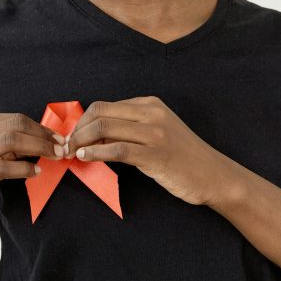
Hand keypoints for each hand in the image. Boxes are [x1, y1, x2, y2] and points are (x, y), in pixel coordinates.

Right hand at [0, 113, 64, 228]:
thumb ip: (3, 144)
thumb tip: (40, 140)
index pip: (14, 118)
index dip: (40, 127)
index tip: (58, 137)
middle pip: (15, 126)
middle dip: (43, 136)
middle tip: (62, 147)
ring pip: (11, 142)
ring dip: (39, 148)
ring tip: (54, 157)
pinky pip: (4, 168)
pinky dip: (25, 168)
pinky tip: (35, 172)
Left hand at [63, 96, 242, 207]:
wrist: (214, 176)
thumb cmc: (182, 157)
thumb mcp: (157, 132)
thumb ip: (130, 128)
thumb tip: (93, 135)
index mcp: (149, 104)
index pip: (104, 106)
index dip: (82, 122)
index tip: (71, 137)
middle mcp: (151, 113)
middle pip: (100, 113)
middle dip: (76, 130)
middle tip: (66, 147)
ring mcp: (155, 133)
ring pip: (105, 128)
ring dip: (81, 141)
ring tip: (71, 154)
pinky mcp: (156, 154)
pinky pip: (117, 149)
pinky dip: (96, 152)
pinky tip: (86, 158)